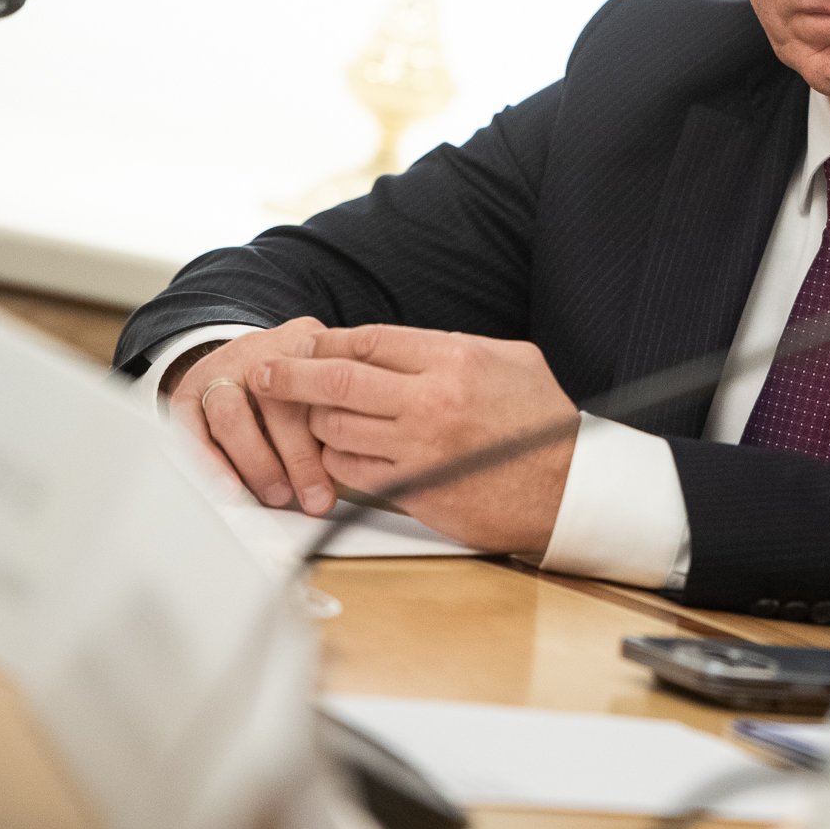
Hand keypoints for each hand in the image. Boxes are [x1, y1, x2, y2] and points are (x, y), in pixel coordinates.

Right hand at [166, 317, 333, 512]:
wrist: (240, 360)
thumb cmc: (296, 383)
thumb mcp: (325, 383)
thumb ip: (340, 415)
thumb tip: (355, 473)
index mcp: (306, 346)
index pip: (324, 385)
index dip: (338, 431)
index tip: (349, 470)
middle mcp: (262, 354)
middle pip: (280, 401)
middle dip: (300, 457)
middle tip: (315, 497)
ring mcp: (220, 370)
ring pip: (231, 413)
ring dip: (255, 462)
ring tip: (276, 494)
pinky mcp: (187, 393)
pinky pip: (189, 429)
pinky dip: (209, 462)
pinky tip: (230, 487)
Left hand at [247, 325, 579, 551]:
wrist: (565, 487)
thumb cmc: (542, 423)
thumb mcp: (513, 359)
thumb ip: (458, 346)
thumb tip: (410, 343)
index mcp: (455, 359)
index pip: (370, 340)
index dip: (328, 341)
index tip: (306, 343)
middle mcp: (431, 400)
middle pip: (337, 379)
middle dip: (290, 375)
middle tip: (264, 373)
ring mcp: (419, 447)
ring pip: (334, 427)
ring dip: (314, 422)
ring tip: (308, 417)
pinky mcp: (413, 488)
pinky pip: (350, 470)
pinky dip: (335, 461)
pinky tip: (337, 454)